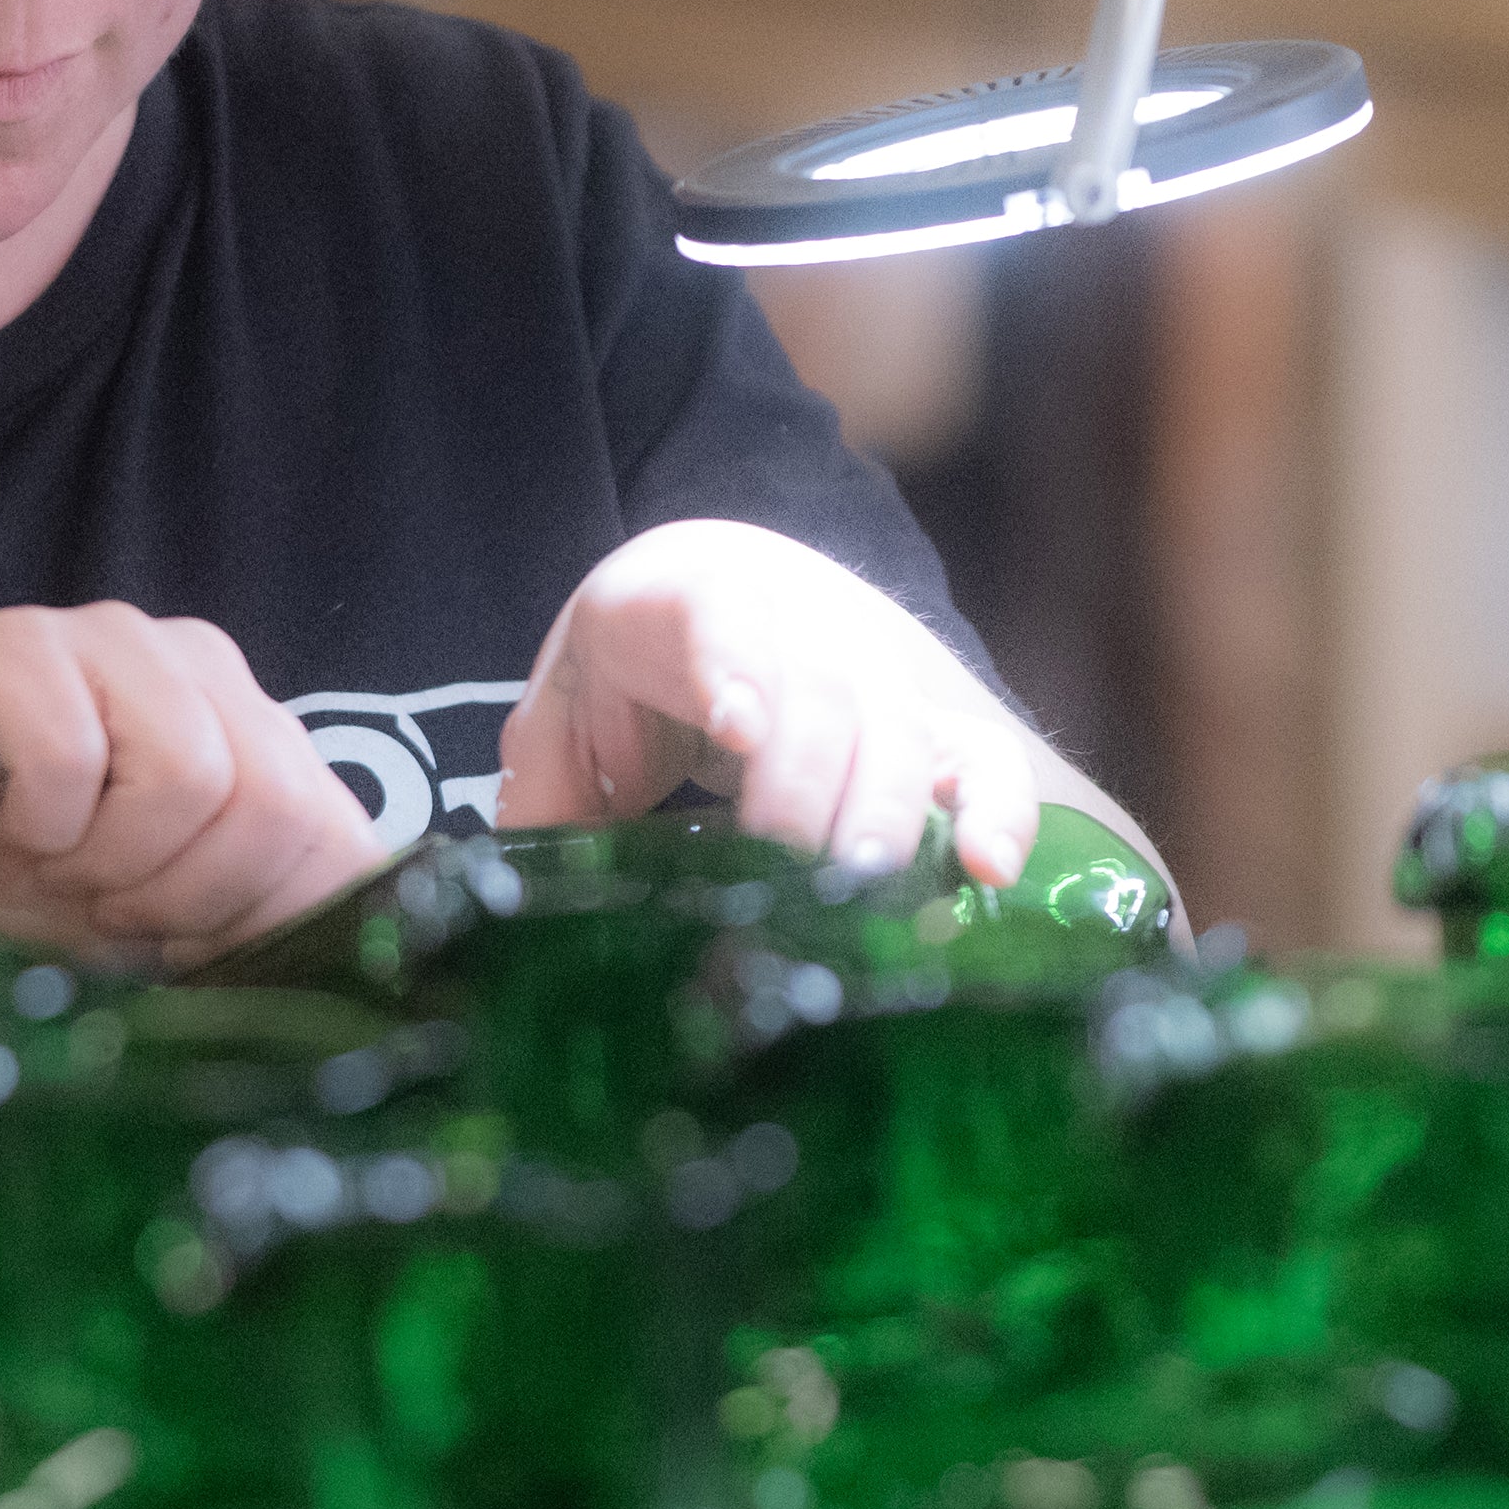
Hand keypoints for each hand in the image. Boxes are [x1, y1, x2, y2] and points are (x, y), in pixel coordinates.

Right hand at [0, 603, 380, 958]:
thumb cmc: (9, 896)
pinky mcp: (24, 645)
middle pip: (275, 804)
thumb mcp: (161, 928)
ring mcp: (113, 641)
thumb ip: (263, 924)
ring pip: (192, 777)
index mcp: (253, 727)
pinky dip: (37, 822)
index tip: (181, 946)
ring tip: (52, 857)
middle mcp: (200, 667)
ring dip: (109, 860)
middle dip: (185, 894)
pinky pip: (79, 759)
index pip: (337, 835)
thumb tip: (376, 989)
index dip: (264, 921)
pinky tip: (1, 819)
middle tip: (99, 897)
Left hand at [495, 520, 1040, 884]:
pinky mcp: (931, 721)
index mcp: (682, 599)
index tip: (737, 730)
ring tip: (869, 893)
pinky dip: (996, 807)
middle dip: (811, 785)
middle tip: (798, 870)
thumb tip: (512, 919)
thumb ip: (544, 797)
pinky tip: (990, 869)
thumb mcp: (567, 714)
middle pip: (820, 694)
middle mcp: (796, 623)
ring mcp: (872, 669)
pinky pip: (983, 754)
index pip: (714, 622)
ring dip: (893, 815)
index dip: (732, 671)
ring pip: (902, 730)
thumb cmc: (628, 674)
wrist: (721, 589)